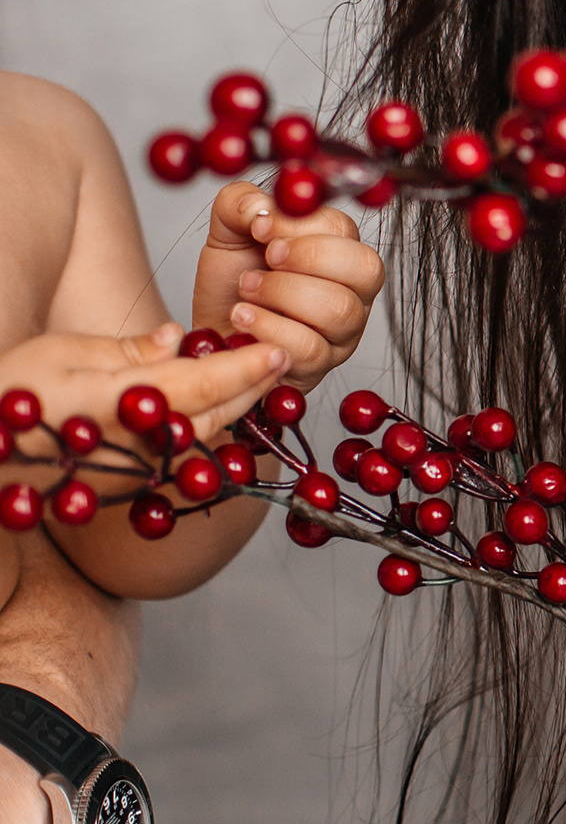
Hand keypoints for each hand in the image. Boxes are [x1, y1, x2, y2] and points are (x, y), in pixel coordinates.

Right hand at [0, 324, 288, 468]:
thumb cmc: (9, 394)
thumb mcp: (60, 353)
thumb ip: (128, 349)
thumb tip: (176, 338)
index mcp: (120, 405)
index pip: (203, 385)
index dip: (245, 368)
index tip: (276, 351)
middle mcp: (137, 445)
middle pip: (214, 414)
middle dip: (252, 386)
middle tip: (280, 358)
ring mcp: (137, 471)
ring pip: (203, 437)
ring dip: (237, 407)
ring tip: (261, 379)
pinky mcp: (133, 485)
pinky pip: (184, 453)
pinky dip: (209, 427)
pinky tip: (223, 408)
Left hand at [191, 181, 383, 392]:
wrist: (210, 333)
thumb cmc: (231, 285)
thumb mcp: (229, 231)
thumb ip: (241, 203)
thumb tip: (263, 210)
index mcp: (339, 249)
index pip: (345, 229)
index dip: (301, 226)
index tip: (259, 228)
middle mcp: (353, 290)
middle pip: (366, 269)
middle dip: (309, 259)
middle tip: (267, 259)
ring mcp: (343, 331)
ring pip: (340, 309)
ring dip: (283, 294)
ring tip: (247, 289)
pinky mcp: (322, 366)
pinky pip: (311, 347)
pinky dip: (269, 328)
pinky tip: (243, 318)